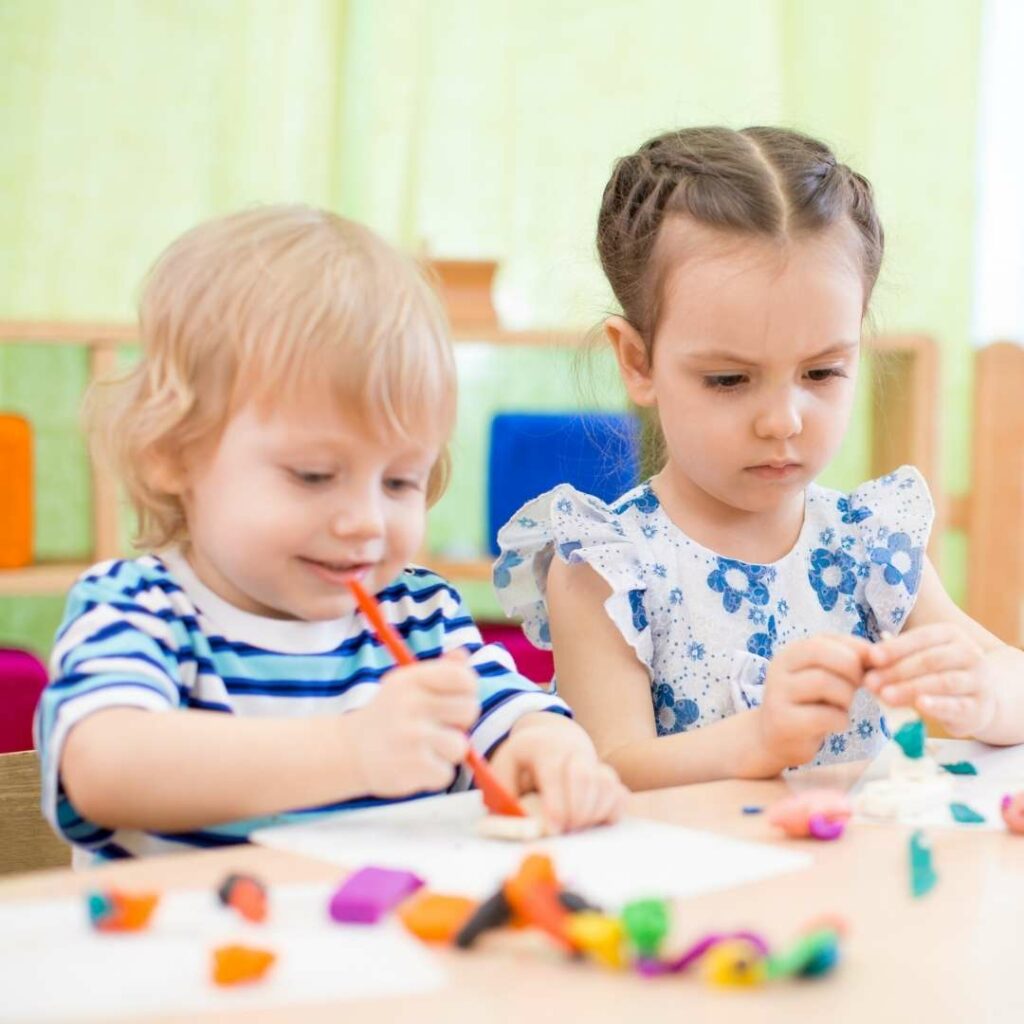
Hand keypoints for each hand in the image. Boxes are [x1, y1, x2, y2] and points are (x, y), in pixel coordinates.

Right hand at [352, 650, 478, 795]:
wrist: (349, 750)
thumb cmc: (389, 714)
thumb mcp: (407, 685)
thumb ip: (439, 670)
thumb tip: (463, 654)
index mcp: (412, 679)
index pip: (464, 677)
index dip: (469, 691)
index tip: (456, 700)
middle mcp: (412, 703)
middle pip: (469, 710)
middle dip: (460, 722)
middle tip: (438, 727)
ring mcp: (412, 735)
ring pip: (460, 746)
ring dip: (446, 752)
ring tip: (425, 748)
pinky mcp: (413, 765)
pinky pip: (446, 773)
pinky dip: (434, 774)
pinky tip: (414, 765)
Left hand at [489, 713, 627, 832]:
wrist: (550, 741)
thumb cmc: (523, 764)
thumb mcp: (503, 769)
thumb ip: (504, 795)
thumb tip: (515, 825)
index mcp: (543, 747)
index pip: (554, 771)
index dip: (556, 802)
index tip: (554, 830)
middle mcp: (573, 750)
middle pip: (584, 776)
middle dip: (576, 810)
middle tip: (565, 831)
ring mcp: (594, 762)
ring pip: (606, 785)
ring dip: (592, 814)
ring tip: (575, 827)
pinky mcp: (608, 777)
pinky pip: (619, 795)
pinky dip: (610, 813)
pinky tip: (592, 822)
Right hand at [758, 635, 869, 767]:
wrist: (777, 738)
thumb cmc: (810, 703)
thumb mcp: (825, 675)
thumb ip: (848, 660)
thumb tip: (880, 655)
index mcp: (791, 652)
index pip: (828, 638)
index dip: (857, 650)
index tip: (871, 666)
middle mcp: (779, 667)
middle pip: (827, 655)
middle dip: (852, 672)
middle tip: (856, 688)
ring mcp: (778, 694)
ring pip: (825, 683)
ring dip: (846, 698)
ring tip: (842, 707)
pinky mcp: (783, 721)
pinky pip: (825, 715)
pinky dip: (840, 721)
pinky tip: (835, 724)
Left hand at [863, 624, 995, 737]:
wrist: (981, 700)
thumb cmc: (941, 673)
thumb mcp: (922, 658)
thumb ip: (898, 656)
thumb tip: (867, 659)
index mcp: (951, 634)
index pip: (921, 638)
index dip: (895, 648)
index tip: (871, 657)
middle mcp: (968, 653)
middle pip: (929, 660)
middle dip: (896, 671)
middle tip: (870, 682)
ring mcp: (977, 680)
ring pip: (942, 682)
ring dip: (910, 688)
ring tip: (885, 695)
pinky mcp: (979, 707)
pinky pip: (957, 705)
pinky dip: (938, 705)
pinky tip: (920, 705)